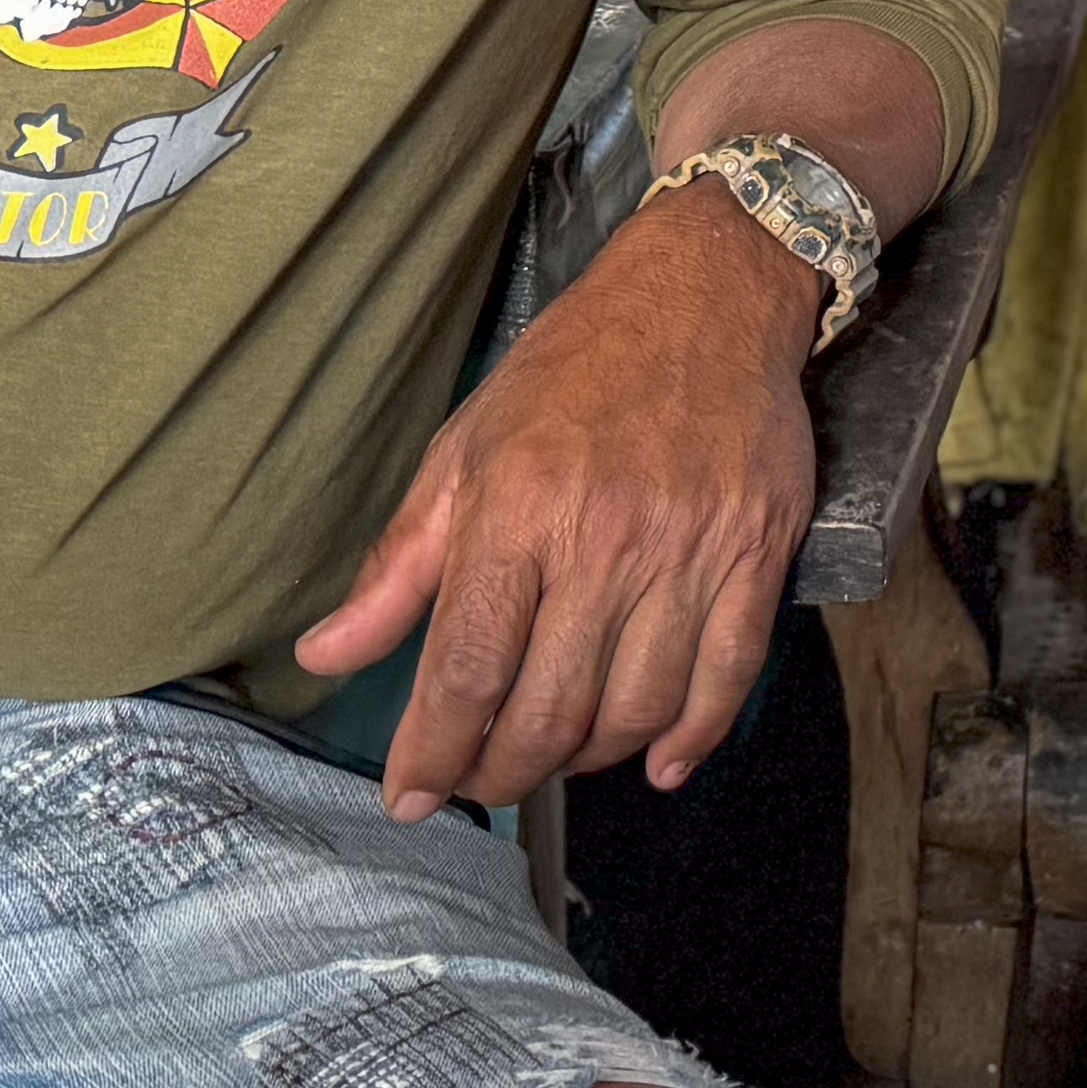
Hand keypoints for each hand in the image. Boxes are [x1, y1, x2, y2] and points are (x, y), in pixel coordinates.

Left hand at [294, 180, 825, 823]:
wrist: (709, 292)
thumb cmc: (577, 367)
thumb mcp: (465, 448)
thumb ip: (400, 565)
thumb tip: (326, 656)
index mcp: (518, 509)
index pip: (467, 671)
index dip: (435, 753)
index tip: (413, 794)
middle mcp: (606, 538)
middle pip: (550, 711)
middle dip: (504, 770)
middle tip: (483, 778)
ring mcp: (691, 549)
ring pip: (636, 710)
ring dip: (588, 759)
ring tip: (557, 753)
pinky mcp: (759, 552)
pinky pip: (727, 679)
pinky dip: (690, 739)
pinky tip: (655, 761)